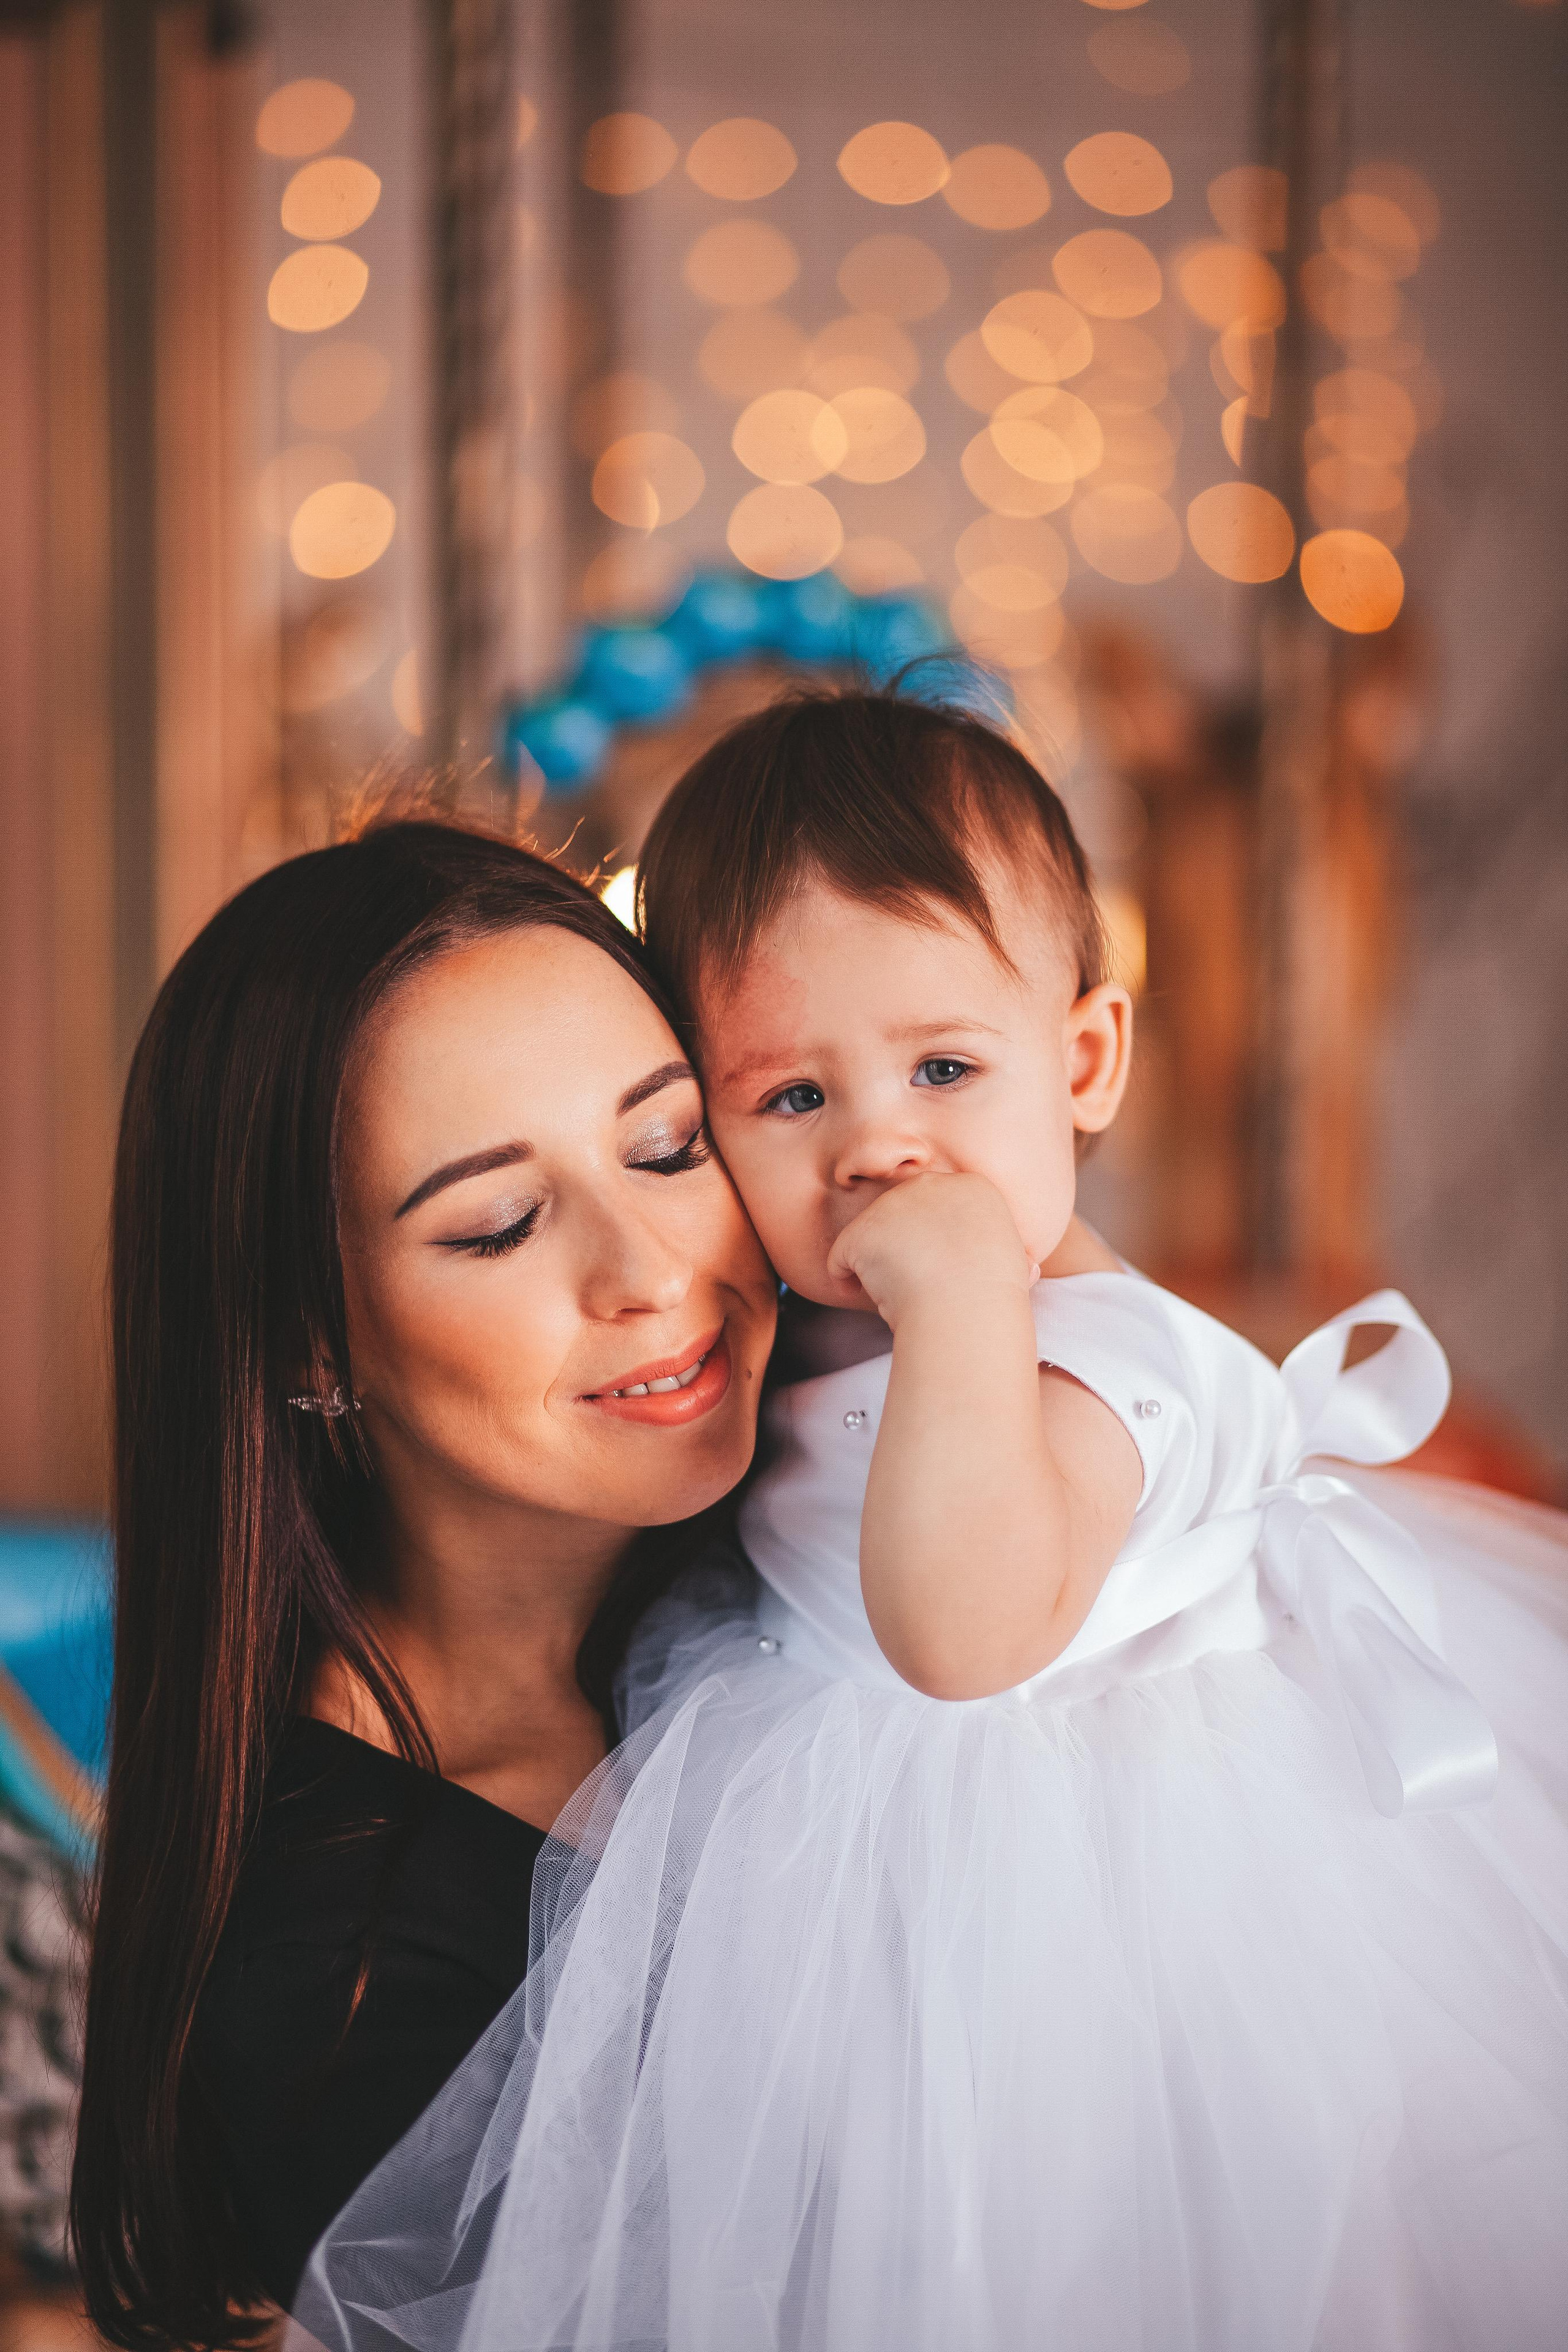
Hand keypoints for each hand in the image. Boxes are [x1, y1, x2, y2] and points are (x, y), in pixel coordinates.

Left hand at [826, 1171, 1037, 1326]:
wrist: (969, 1308)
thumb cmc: (997, 1299)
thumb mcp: (1018, 1266)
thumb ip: (1007, 1254)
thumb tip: (1027, 1268)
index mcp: (973, 1187)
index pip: (939, 1211)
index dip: (937, 1244)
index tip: (947, 1273)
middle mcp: (929, 1184)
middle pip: (903, 1219)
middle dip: (903, 1250)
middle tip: (919, 1285)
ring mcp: (890, 1204)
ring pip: (873, 1240)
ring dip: (879, 1268)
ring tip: (902, 1295)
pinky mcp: (860, 1231)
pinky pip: (841, 1260)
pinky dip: (848, 1282)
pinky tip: (869, 1299)